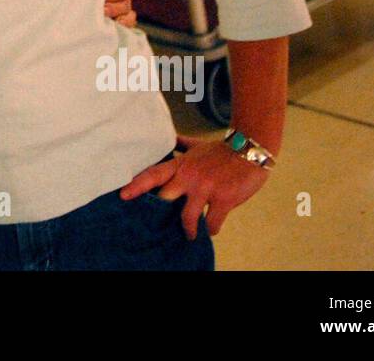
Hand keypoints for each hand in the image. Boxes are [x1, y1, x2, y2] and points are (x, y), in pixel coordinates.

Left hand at [119, 134, 268, 238]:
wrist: (250, 149)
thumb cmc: (222, 150)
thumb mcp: (198, 145)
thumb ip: (181, 145)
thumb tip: (168, 138)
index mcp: (181, 165)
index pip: (153, 174)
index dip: (137, 185)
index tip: (123, 196)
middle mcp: (189, 177)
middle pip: (165, 198)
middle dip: (160, 213)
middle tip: (158, 224)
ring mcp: (206, 189)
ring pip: (188, 216)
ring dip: (188, 230)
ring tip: (189, 235)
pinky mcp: (224, 199)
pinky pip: (212, 223)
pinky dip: (211, 229)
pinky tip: (211, 230)